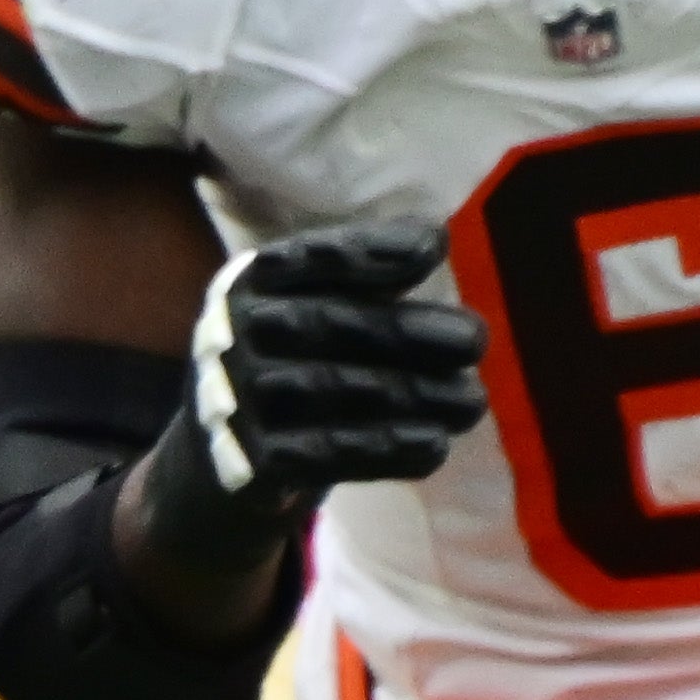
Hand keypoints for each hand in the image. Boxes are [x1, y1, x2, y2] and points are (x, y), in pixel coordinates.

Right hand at [117, 222, 497, 602]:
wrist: (222, 457)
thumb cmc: (293, 364)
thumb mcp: (312, 310)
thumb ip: (366, 282)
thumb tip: (432, 237)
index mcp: (248, 283)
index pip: (308, 258)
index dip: (368, 250)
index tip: (435, 246)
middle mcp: (229, 334)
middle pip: (325, 324)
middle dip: (407, 331)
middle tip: (477, 340)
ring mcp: (231, 399)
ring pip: (330, 390)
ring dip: (412, 395)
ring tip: (473, 401)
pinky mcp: (246, 462)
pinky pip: (324, 453)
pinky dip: (384, 450)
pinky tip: (435, 446)